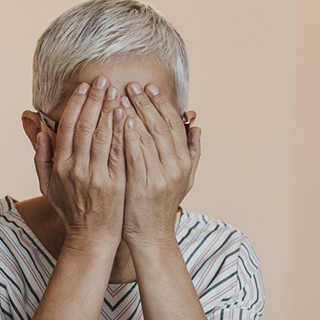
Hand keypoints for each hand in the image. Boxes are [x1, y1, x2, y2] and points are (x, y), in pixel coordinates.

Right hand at [35, 77, 126, 253]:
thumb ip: (41, 158)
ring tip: (118, 91)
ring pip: (104, 136)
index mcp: (60, 166)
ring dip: (110, 110)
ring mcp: (97, 176)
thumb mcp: (48, 185)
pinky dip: (123, 132)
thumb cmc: (71, 209)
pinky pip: (120, 152)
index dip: (76, 104)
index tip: (84, 87)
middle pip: (86, 126)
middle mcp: (77, 169)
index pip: (67, 127)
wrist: (92, 237)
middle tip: (103, 80)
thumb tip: (39, 132)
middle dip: (95, 100)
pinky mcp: (116, 183)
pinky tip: (128, 115)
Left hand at [119, 83, 199, 246]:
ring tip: (122, 95)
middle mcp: (175, 166)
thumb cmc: (160, 204)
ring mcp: (159, 176)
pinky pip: (136, 154)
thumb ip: (192, 152)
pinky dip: (130, 135)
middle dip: (145, 103)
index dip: (162, 104)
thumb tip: (197, 126)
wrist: (151, 235)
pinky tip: (122, 120)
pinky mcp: (142, 184)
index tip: (150, 87)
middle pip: (160, 126)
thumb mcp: (183, 179)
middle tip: (132, 84)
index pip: (173, 125)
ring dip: (135, 113)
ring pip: (147, 136)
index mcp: (184, 162)